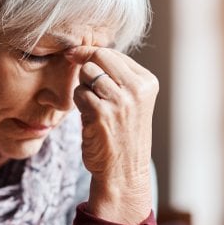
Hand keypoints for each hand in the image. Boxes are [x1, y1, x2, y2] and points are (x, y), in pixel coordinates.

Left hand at [65, 46, 158, 224]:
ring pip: (87, 73)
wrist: (124, 172)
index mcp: (147, 83)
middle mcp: (137, 89)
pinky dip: (77, 103)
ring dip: (82, 87)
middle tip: (84, 84)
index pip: (113, 53)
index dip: (90, 54)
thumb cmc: (122, 135)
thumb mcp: (130, 101)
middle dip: (85, 65)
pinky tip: (88, 116)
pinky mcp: (102, 113)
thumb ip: (116, 77)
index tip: (76, 56)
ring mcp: (120, 100)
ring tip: (91, 105)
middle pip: (99, 57)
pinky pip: (79, 93)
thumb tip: (86, 52)